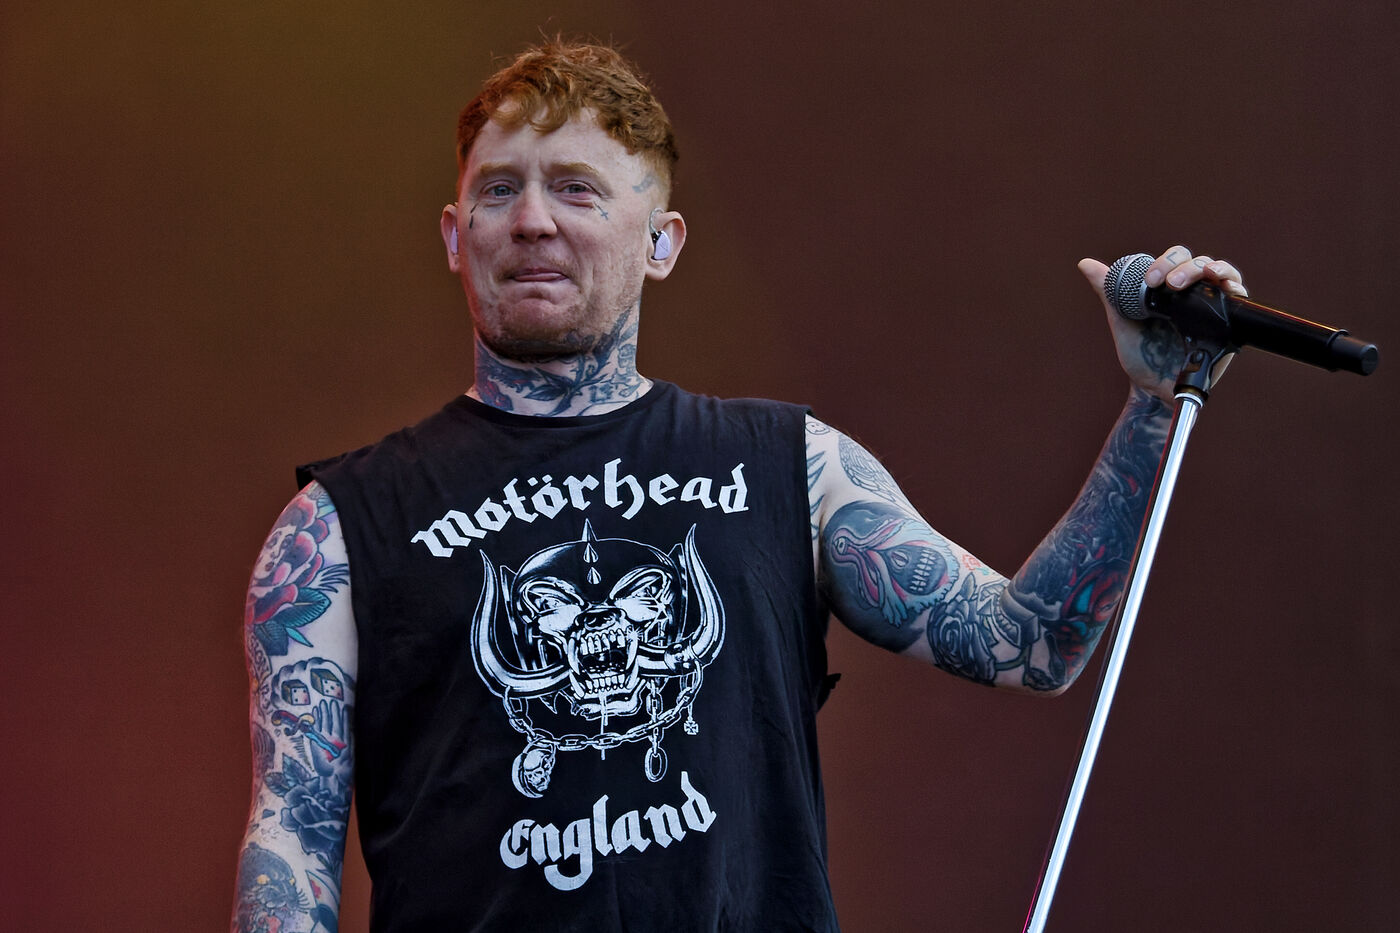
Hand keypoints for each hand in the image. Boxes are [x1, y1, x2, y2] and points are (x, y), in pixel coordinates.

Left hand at [1079, 245, 1247, 400]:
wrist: (1153, 389)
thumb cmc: (1140, 354)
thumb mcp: (1123, 319)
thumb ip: (1109, 291)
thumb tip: (1085, 264)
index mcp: (1170, 288)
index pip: (1175, 259)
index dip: (1164, 262)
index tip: (1149, 280)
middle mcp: (1193, 294)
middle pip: (1198, 262)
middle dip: (1185, 267)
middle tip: (1168, 284)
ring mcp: (1212, 308)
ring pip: (1222, 273)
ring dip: (1214, 269)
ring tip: (1204, 275)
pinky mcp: (1228, 325)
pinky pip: (1239, 299)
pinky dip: (1235, 287)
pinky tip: (1228, 287)